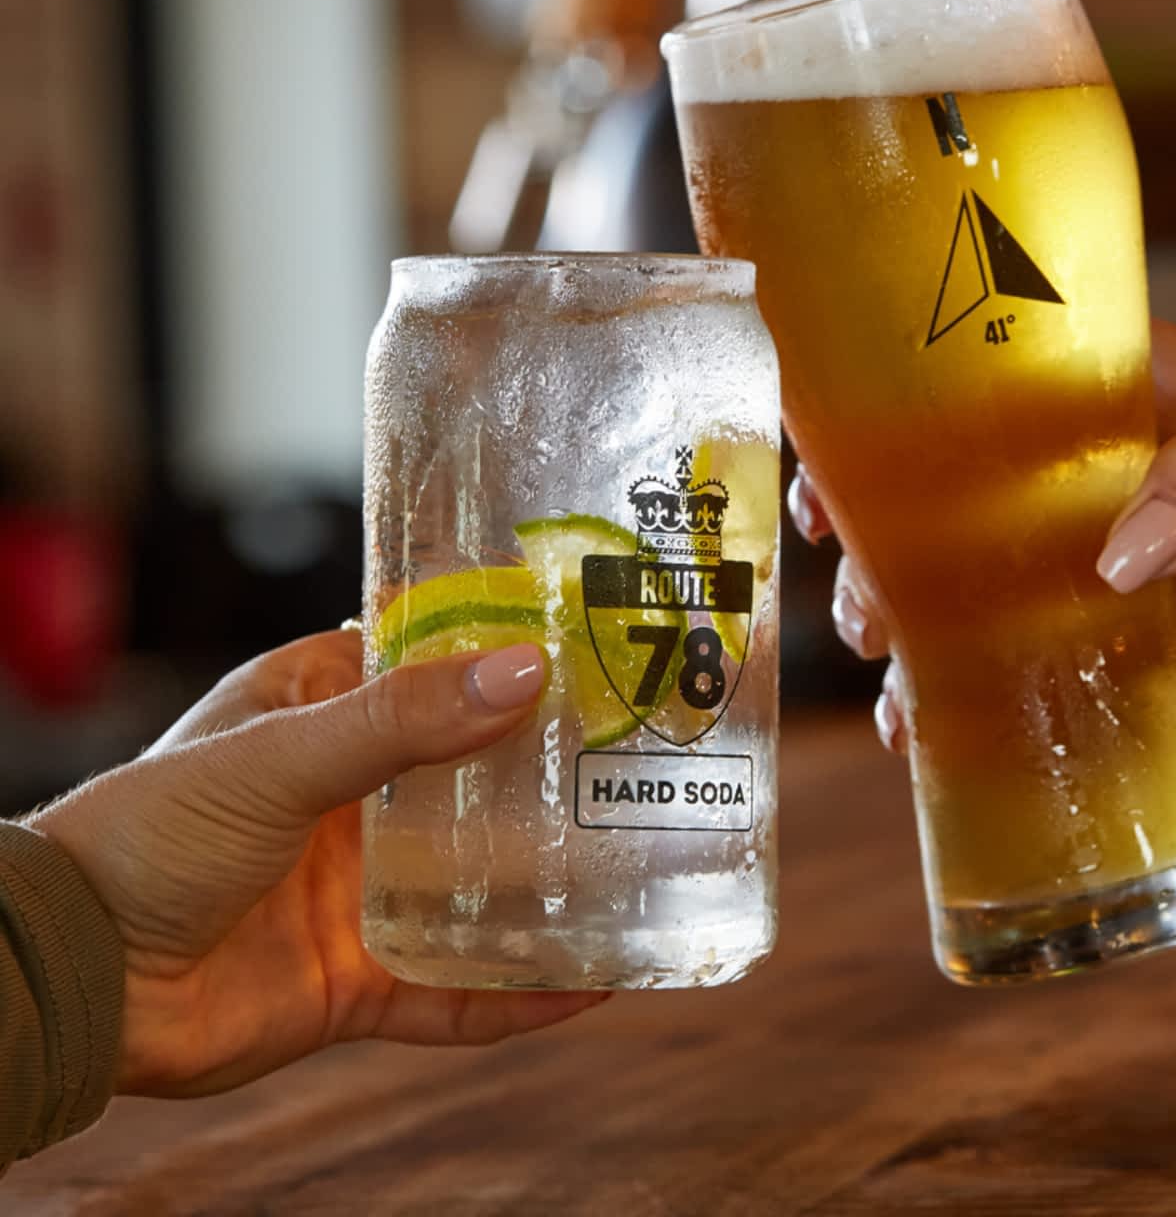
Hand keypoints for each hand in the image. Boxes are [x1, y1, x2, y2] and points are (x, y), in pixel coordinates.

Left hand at [31, 632, 605, 1097]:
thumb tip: (523, 672)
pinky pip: (457, 989)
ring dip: (552, 883)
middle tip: (645, 753)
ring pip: (480, 884)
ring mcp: (360, 890)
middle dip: (552, 770)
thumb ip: (400, 721)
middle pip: (476, 776)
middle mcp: (354, 797)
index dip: (508, 649)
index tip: (594, 636)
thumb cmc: (148, 835)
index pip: (434, 663)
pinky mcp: (359, 979)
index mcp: (324, 711)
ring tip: (644, 864)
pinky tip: (592, 983)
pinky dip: (521, 992)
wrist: (76, 983)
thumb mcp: (279, 754)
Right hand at [794, 321, 1175, 750]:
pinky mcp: (1119, 637)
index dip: (884, 414)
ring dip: (905, 614)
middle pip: (939, 494)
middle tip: (849, 567)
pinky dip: (967, 692)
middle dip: (875, 530)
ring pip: (964, 584)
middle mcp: (1074, 471)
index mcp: (1100, 387)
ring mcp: (1089, 556)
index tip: (827, 449)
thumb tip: (1117, 560)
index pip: (964, 383)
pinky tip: (920, 724)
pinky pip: (1024, 660)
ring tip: (882, 644)